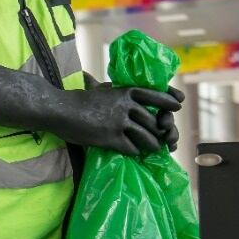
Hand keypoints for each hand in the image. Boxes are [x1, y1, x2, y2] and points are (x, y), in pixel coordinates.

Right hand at [0, 58, 182, 157]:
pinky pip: (131, 148)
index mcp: (125, 92)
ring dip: (152, 145)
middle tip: (165, 137)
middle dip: (160, 131)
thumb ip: (113, 91)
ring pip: (146, 137)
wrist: (60, 110)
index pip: (155, 95)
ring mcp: (119, 123)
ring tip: (154, 149)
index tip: (178, 105)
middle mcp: (126, 106)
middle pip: (152, 120)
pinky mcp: (111, 138)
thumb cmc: (77, 99)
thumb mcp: (100, 90)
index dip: (168, 101)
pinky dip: (135, 152)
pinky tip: (134, 153)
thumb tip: (112, 84)